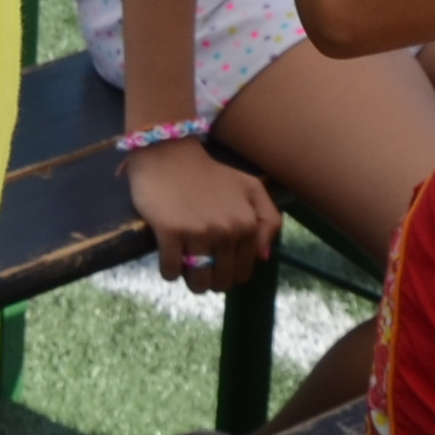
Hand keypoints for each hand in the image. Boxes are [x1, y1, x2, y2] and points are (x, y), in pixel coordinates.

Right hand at [122, 139, 277, 292]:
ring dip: (190, 280)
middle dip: (209, 279)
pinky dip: (168, 271)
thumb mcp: (249, 187)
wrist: (168, 152)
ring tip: (184, 263)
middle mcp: (227, 230)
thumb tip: (264, 258)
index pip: (242, 273)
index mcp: (247, 223)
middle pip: (220, 281)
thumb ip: (267, 220)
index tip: (215, 263)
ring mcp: (199, 232)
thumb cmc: (208, 173)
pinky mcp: (170, 232)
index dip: (228, 273)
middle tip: (198, 263)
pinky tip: (168, 255)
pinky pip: (170, 271)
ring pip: (198, 282)